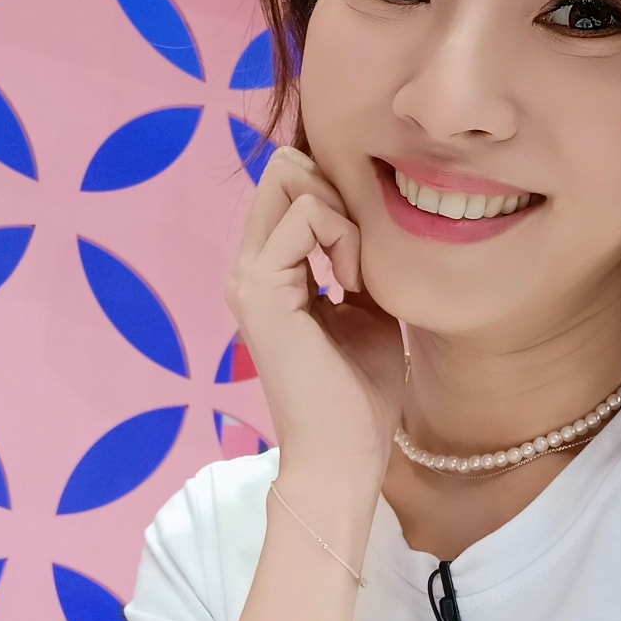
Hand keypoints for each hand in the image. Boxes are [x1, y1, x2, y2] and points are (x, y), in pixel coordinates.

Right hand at [225, 146, 405, 473]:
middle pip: (284, 166)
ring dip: (343, 213)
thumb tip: (372, 214)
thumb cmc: (360, 394)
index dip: (340, 192)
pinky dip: (346, 237)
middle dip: (338, 189)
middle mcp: (248, 268)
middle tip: (364, 250)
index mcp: (269, 272)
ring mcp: (248, 276)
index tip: (370, 250)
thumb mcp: (368, 308)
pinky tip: (357, 284)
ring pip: (290, 176)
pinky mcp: (260, 287)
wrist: (343, 453)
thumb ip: (359, 260)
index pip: (292, 183)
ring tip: (360, 273)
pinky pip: (307, 215)